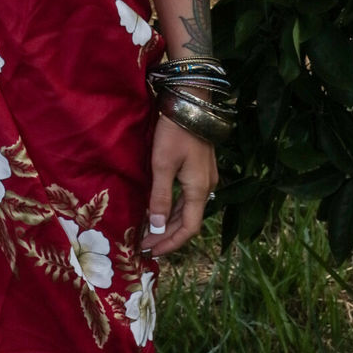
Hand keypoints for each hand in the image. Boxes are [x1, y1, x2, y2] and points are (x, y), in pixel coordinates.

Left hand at [141, 114, 217, 256]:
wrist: (190, 101)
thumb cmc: (175, 132)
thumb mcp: (162, 165)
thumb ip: (160, 197)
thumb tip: (157, 227)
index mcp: (199, 189)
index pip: (189, 228)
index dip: (171, 243)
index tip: (151, 251)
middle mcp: (206, 186)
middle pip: (188, 220)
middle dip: (167, 234)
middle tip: (145, 244)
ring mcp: (205, 176)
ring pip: (188, 208)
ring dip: (170, 222)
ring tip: (149, 230)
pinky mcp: (200, 167)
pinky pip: (188, 195)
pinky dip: (173, 206)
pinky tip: (159, 207)